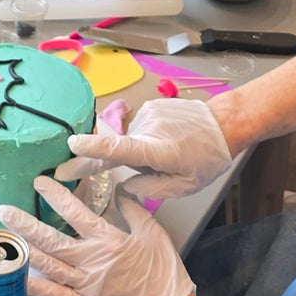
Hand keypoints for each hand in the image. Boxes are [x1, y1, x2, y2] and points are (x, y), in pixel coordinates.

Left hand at [0, 177, 194, 295]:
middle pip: (53, 241)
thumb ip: (134, 210)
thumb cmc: (163, 271)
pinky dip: (37, 287)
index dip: (56, 197)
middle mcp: (93, 262)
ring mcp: (86, 286)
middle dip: (26, 225)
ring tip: (6, 239)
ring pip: (50, 267)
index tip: (40, 184)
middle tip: (4, 212)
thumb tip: (121, 189)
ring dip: (26, 251)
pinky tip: (19, 277)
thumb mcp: (154, 233)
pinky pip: (56, 295)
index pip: (77, 214)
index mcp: (109, 241)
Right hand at [55, 97, 232, 199]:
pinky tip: (170, 140)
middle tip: (104, 169)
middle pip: (120, 150)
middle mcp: (147, 129)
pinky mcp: (149, 106)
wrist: (224, 123)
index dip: (92, 148)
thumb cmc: (208, 159)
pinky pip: (140, 128)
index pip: (118, 148)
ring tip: (171, 153)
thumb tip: (126, 186)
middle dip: (118, 161)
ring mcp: (147, 114)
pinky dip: (148, 137)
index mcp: (156, 150)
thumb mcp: (185, 186)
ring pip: (132, 140)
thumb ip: (152, 189)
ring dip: (142, 150)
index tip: (71, 146)